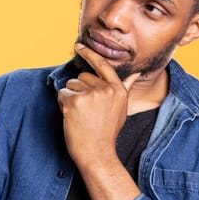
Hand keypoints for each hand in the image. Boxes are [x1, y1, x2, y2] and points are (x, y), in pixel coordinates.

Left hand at [57, 43, 139, 168]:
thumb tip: (136, 74)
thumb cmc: (107, 131)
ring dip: (71, 98)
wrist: (97, 153)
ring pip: (71, 85)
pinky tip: (72, 117)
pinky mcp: (75, 101)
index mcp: (118, 90)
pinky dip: (63, 105)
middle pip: (82, 77)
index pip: (103, 65)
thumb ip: (124, 88)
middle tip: (86, 111)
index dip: (90, 54)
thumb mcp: (121, 108)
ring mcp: (91, 95)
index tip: (78, 46)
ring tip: (80, 115)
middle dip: (79, 90)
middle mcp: (106, 89)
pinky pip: (62, 94)